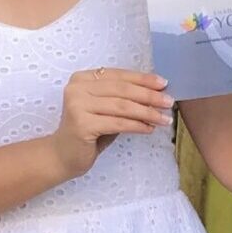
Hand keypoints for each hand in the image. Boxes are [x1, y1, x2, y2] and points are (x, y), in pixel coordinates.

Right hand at [48, 65, 173, 180]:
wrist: (62, 156)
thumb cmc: (88, 133)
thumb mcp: (106, 110)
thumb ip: (123, 98)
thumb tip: (156, 92)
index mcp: (83, 78)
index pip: (118, 76)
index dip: (143, 79)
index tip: (164, 84)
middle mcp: (77, 88)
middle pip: (122, 90)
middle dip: (149, 96)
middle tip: (169, 102)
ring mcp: (77, 105)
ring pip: (122, 106)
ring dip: (147, 112)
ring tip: (164, 118)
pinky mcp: (82, 124)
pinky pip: (117, 123)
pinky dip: (137, 125)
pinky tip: (149, 128)